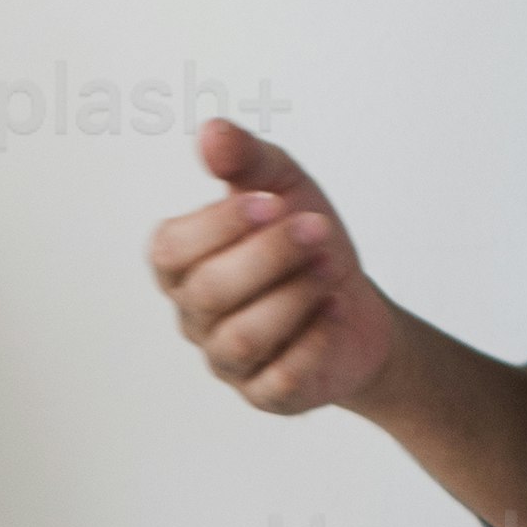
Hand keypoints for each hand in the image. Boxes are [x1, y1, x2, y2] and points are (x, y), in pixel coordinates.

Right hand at [143, 118, 401, 420]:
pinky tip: (336, 309)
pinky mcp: (266, 394)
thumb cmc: (304, 244)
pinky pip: (279, 378)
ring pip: (241, 338)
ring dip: (292, 298)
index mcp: (182, 265)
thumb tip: (211, 132)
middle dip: (269, 257)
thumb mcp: (282, 187)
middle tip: (317, 229)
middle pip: (209, 293)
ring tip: (329, 268)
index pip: (172, 250)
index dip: (218, 226)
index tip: (273, 202)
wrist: (353, 304)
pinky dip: (312, 341)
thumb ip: (245, 160)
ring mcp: (227, 361)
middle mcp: (194, 315)